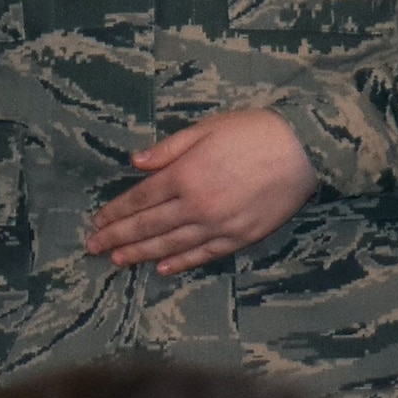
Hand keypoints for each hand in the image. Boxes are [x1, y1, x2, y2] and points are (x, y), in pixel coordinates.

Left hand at [87, 109, 318, 274]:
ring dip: (141, 253)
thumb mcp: (205, 129)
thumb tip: (135, 162)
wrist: (303, 149)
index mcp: (184, 175)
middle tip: (93, 248)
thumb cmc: (252, 131)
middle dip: (118, 237)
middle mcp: (197, 205)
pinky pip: (204, 254)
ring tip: (117, 260)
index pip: (140, 199)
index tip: (97, 221)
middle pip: (149, 226)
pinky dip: (181, 263)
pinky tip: (162, 268)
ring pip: (172, 245)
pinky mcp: (241, 237)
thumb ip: (168, 149)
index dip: (116, 212)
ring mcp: (219, 224)